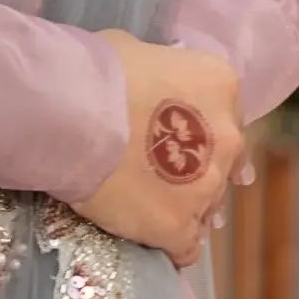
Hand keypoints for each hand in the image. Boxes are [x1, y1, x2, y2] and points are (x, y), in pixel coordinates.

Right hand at [65, 29, 243, 269]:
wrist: (70, 113)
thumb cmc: (98, 70)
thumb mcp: (138, 53)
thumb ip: (160, 75)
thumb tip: (154, 89)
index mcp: (220, 85)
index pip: (223, 109)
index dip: (197, 120)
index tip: (173, 126)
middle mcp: (227, 137)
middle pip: (224, 158)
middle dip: (198, 163)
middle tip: (160, 163)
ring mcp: (208, 187)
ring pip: (207, 204)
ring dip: (184, 200)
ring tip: (147, 199)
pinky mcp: (181, 227)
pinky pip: (186, 246)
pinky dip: (169, 241)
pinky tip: (146, 231)